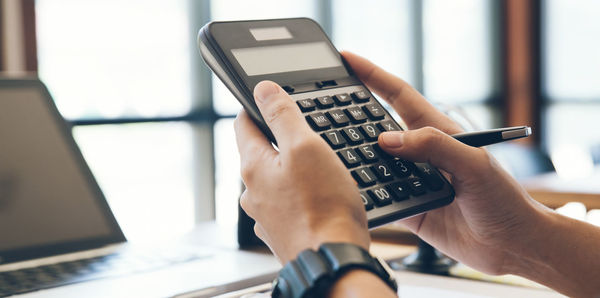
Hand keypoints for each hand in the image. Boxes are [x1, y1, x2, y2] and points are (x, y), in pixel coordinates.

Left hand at [234, 81, 369, 262]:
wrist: (333, 261)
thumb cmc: (323, 208)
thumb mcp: (305, 147)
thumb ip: (283, 115)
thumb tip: (263, 89)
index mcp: (254, 167)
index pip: (243, 125)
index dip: (256, 106)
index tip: (267, 98)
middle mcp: (253, 193)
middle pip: (260, 154)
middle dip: (279, 140)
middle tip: (304, 132)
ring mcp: (267, 216)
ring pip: (275, 181)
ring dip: (291, 170)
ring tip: (318, 167)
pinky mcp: (284, 233)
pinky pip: (288, 204)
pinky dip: (300, 195)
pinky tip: (319, 197)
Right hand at [341, 51, 545, 274]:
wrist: (511, 245)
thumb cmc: (504, 200)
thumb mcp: (474, 164)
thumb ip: (433, 146)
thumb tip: (387, 139)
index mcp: (438, 132)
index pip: (398, 95)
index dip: (372, 75)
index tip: (347, 60)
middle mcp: (421, 153)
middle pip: (378, 126)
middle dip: (351, 113)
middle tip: (321, 105)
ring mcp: (412, 179)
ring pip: (373, 161)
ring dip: (352, 154)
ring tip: (325, 147)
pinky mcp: (408, 206)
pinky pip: (378, 195)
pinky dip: (362, 192)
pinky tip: (346, 189)